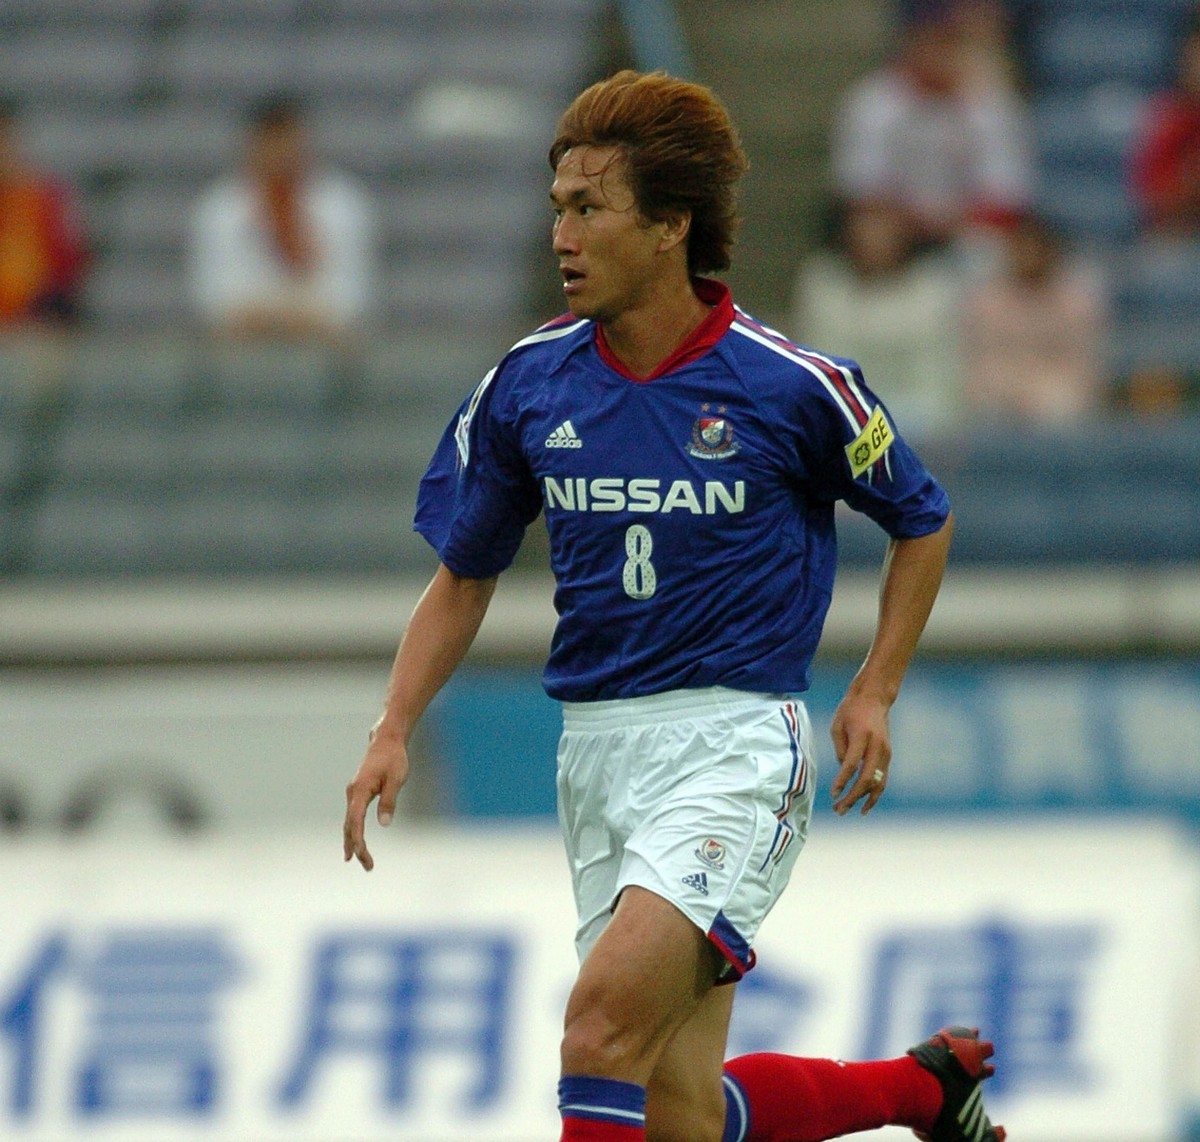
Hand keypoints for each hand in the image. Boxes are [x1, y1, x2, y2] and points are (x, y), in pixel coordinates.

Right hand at [343, 727, 409, 870]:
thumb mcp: (396, 779)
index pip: (355, 822)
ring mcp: (353, 793)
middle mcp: (352, 793)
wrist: (386, 741)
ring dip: (352, 841)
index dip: (359, 842)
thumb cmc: (394, 759)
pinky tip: (354, 841)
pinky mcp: (358, 792)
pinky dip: (352, 830)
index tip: (364, 857)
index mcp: (360, 791)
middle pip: (349, 826)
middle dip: (356, 847)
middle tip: (368, 867)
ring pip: (348, 822)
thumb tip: (384, 824)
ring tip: (354, 860)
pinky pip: (352, 815)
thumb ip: (389, 801)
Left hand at [829, 688, 891, 815]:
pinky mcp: (888, 755)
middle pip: (867, 779)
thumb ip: (840, 749)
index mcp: (862, 737)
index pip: (852, 765)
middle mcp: (877, 746)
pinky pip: (882, 779)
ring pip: (878, 783)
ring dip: (863, 800)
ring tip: (848, 810)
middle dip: (853, 797)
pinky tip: (864, 805)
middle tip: (839, 809)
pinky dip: (874, 793)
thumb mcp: (837, 726)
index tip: (833, 794)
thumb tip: (844, 771)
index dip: (842, 781)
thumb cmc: (851, 710)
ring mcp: (886, 752)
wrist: (874, 698)